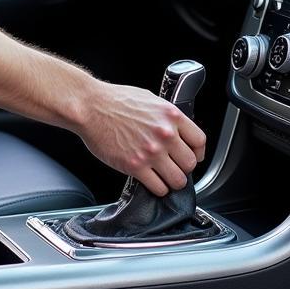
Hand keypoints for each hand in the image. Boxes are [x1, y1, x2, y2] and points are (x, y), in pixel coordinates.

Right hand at [75, 81, 206, 196]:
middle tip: (175, 167)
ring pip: (177, 180)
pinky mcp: (135, 166)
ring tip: (165, 178)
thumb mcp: (150, 100)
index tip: (193, 156)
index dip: (198, 152)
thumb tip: (177, 130)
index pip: (199, 141)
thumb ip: (166, 117)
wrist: (90, 107)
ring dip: (172, 181)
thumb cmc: (115, 100)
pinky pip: (158, 187)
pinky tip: (152, 182)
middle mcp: (165, 134)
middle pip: (190, 164)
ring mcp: (151, 152)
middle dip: (183, 168)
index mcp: (171, 116)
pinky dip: (158, 188)